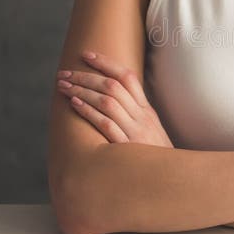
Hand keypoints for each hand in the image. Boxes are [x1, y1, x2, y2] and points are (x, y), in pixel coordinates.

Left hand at [56, 50, 174, 146]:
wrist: (170, 178)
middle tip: (64, 73)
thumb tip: (110, 99)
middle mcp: (142, 116)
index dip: (106, 63)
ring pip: (107, 102)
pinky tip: (74, 104)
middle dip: (85, 76)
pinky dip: (89, 112)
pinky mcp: (127, 147)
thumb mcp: (150, 131)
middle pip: (112, 86)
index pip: (127, 77)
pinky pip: (106, 124)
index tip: (86, 55)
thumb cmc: (154, 156)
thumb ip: (134, 115)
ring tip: (64, 87)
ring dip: (82, 91)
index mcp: (147, 110)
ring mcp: (135, 131)